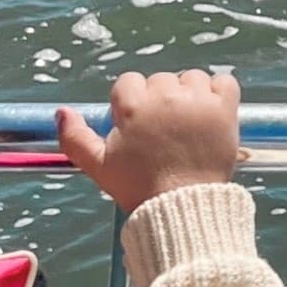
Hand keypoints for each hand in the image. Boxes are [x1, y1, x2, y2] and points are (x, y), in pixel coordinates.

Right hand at [57, 68, 241, 215]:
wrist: (182, 208)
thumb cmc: (138, 187)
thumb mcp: (98, 166)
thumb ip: (74, 137)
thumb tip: (62, 112)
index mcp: (133, 105)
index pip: (129, 82)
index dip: (132, 104)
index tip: (138, 127)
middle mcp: (165, 95)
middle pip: (160, 80)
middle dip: (160, 100)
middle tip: (164, 132)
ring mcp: (197, 100)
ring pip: (192, 78)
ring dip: (190, 95)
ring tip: (188, 124)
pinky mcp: (225, 108)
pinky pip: (225, 82)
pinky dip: (219, 92)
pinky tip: (211, 112)